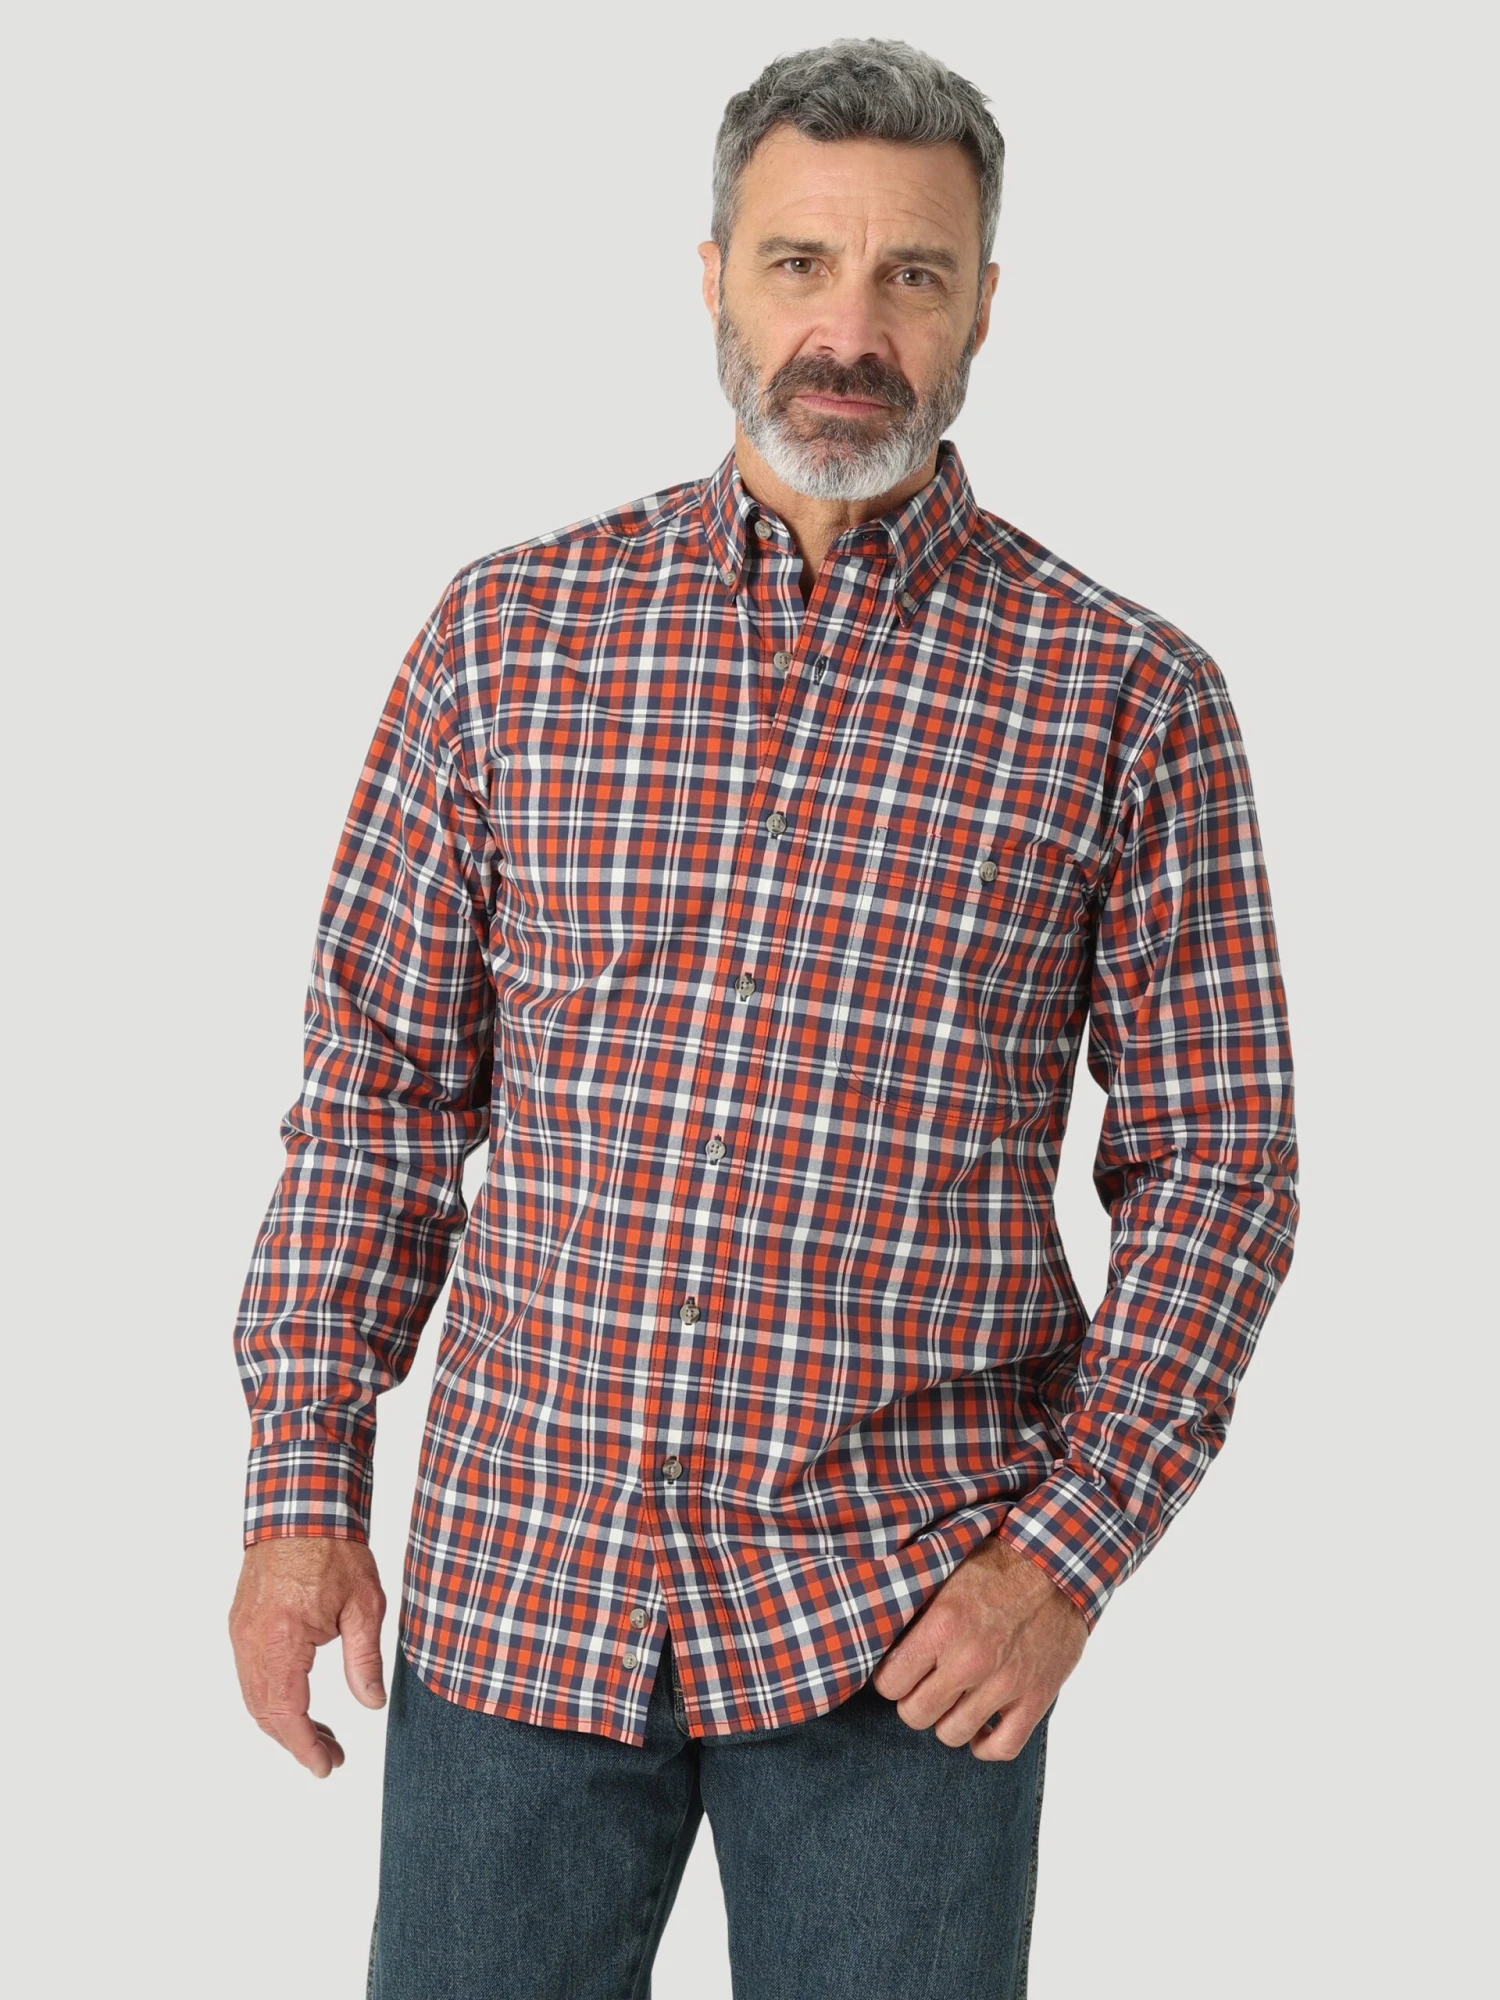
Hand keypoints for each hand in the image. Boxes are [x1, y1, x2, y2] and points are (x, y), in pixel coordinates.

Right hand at [228, 1538, 386, 1777]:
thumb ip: (364, 1660)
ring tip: (323, 1735)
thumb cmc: (334, 1549)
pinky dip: (272, 1697)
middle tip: (333, 1756)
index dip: (306, 1747)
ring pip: (254, 1697)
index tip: (326, 1767)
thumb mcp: (365, 1605)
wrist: (301, 1506)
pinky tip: (299, 1701)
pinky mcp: (240, 1623)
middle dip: (297, 1741)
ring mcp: (241, 1633)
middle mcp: (252, 1641)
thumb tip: (371, 1705)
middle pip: (265, 1713)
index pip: (287, 1714)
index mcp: (282, 1640)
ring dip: (284, 1722)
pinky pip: (250, 1675)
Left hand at [871, 1535, 1087, 1759]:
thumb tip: (880, 1634)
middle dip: (914, 1700)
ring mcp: (1006, 1684)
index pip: (890, 1684)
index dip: (889, 1678)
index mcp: (943, 1626)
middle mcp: (971, 1660)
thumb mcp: (945, 1574)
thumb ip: (915, 1611)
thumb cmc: (997, 1565)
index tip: (898, 1670)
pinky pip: (1003, 1747)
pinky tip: (980, 1726)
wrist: (1057, 1564)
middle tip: (923, 1685)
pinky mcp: (1036, 1697)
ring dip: (947, 1720)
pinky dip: (986, 1745)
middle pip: (916, 1714)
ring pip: (953, 1734)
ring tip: (952, 1700)